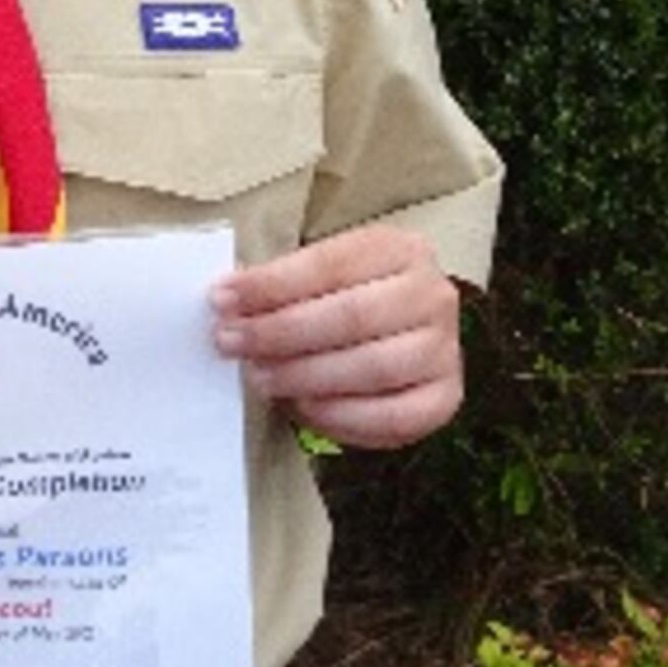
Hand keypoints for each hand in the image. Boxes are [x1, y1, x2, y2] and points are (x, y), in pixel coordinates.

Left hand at [209, 224, 462, 448]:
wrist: (399, 335)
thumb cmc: (346, 301)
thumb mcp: (320, 280)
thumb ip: (282, 288)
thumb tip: (227, 303)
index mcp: (401, 249)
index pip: (330, 264)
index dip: (272, 284)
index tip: (222, 300)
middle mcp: (433, 295)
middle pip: (352, 316)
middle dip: (282, 333)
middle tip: (232, 344)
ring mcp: (445, 349)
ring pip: (372, 368)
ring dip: (305, 376)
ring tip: (260, 378)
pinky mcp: (445, 398)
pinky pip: (393, 417)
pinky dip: (341, 416)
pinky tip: (301, 408)